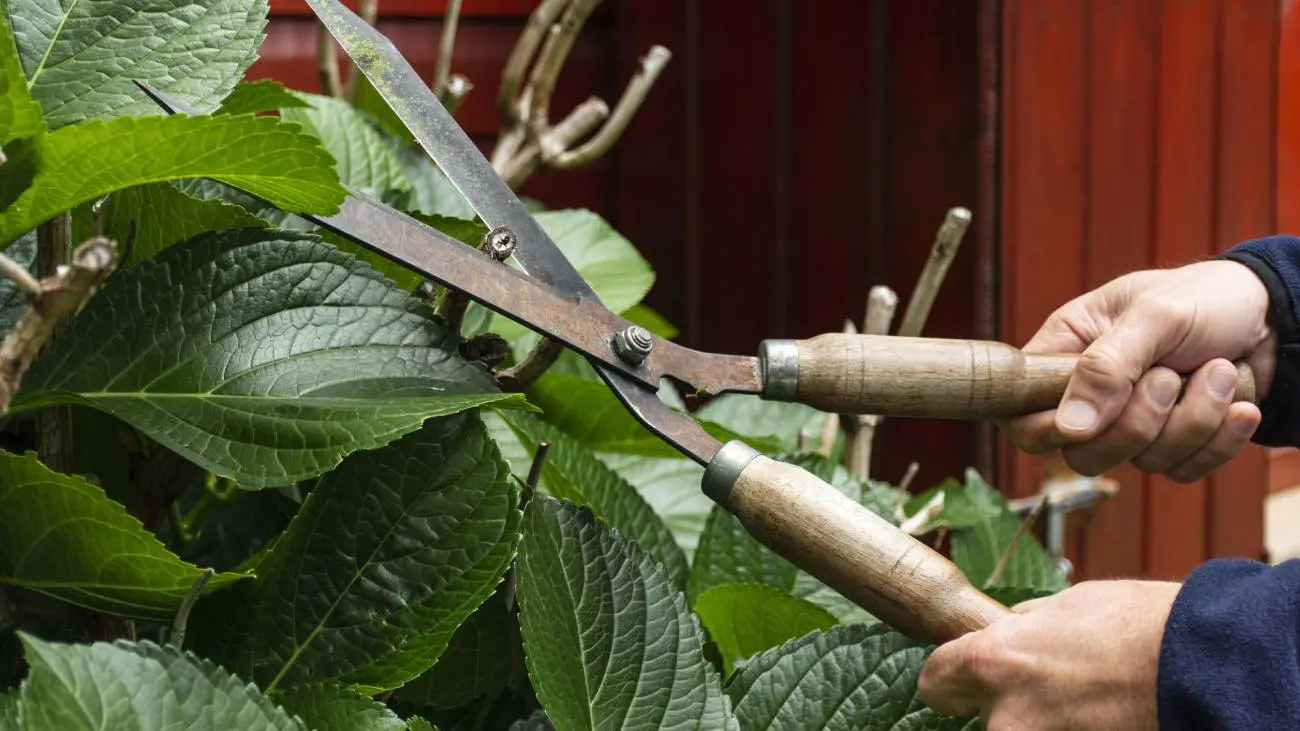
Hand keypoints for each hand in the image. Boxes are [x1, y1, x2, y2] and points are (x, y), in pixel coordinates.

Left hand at [918, 580, 1179, 729]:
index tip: (961, 684)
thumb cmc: (1140, 626)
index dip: (951, 679)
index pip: (937, 679)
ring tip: (1091, 704)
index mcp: (993, 661)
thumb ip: (1025, 627)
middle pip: (984, 718)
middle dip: (1008, 706)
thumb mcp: (1067, 607)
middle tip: (1052, 692)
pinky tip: (1105, 717)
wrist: (1204, 667)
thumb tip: (1010, 630)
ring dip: (1045, 723)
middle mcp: (1005, 715)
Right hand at [1004, 259, 1276, 480]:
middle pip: (1082, 454)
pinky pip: (1182, 470)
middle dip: (1137, 424)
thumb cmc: (1205, 297)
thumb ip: (1106, 367)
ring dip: (1192, 420)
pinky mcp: (1175, 444)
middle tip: (1170, 376)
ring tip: (1218, 370)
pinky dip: (1218, 440)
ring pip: (1140, 461)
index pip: (1023, 414)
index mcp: (1064, 352)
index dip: (1046, 428)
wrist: (1275, 315)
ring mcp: (1133, 423)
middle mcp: (1091, 394)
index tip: (1086, 418)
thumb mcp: (1153, 316)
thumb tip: (1069, 428)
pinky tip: (1238, 404)